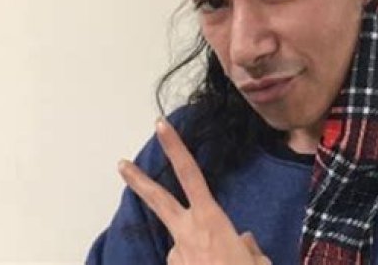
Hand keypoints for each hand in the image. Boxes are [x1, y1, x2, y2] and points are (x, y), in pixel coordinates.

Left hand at [118, 118, 270, 264]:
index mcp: (212, 219)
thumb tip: (242, 242)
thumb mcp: (257, 261)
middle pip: (159, 199)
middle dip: (139, 181)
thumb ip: (247, 247)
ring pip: (182, 244)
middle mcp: (188, 232)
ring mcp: (176, 254)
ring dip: (196, 254)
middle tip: (120, 164)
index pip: (191, 175)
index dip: (175, 149)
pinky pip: (184, 264)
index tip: (160, 127)